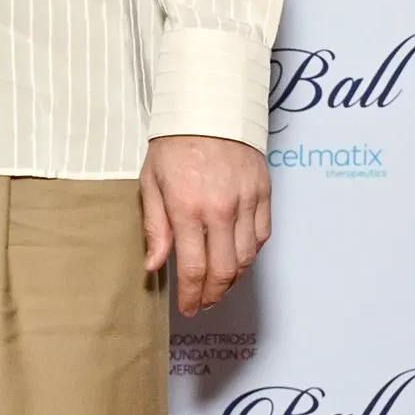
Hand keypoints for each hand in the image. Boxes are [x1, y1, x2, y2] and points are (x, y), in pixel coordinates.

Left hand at [140, 135, 270, 315]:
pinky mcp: (263, 192)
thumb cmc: (175, 143)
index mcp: (187, 209)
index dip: (192, 295)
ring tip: (219, 285)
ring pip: (246, 258)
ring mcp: (246, 202)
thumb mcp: (151, 182)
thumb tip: (155, 265)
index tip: (188, 307)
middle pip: (224, 271)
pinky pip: (262, 235)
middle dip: (213, 295)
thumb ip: (154, 226)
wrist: (210, 106)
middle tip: (203, 304)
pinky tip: (236, 257)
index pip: (194, 269)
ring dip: (232, 278)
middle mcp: (221, 210)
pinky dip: (250, 253)